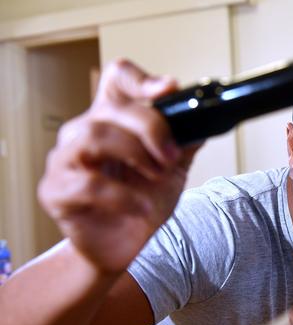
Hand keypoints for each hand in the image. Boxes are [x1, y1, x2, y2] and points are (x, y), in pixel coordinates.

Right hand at [38, 59, 199, 273]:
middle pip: (112, 107)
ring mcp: (64, 159)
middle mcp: (84, 132)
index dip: (140, 79)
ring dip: (134, 154)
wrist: (125, 246)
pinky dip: (123, 196)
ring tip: (157, 176)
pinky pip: (87, 184)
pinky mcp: (55, 191)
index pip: (117, 79)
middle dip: (151, 128)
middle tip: (172, 155)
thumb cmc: (144, 202)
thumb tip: (204, 118)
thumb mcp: (173, 168)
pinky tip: (142, 208)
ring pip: (93, 135)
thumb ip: (184, 141)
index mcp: (113, 120)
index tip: (168, 89)